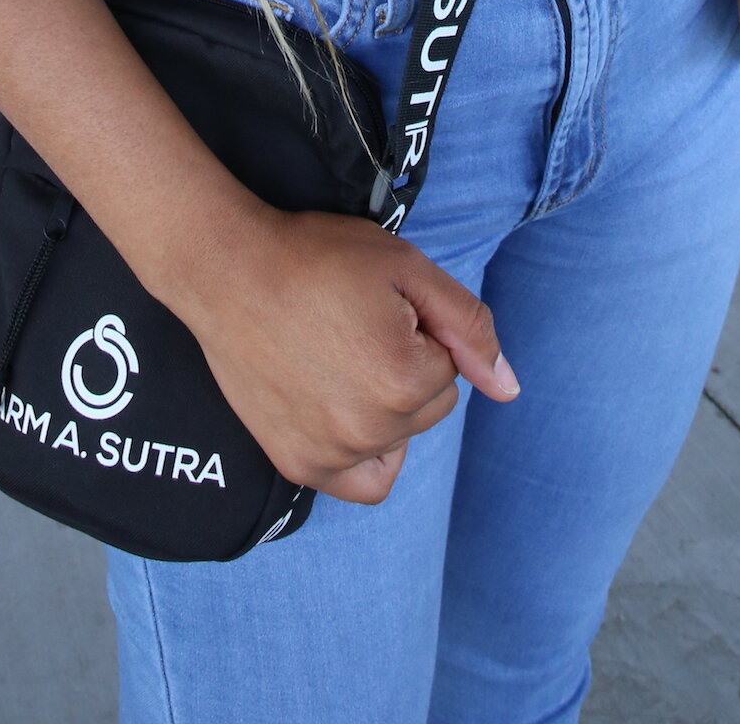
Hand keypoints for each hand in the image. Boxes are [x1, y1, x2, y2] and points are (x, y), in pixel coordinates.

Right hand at [185, 207, 517, 504]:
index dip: (420, 327)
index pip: (450, 365)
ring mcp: (331, 455)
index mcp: (405, 380)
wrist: (230, 270)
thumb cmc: (317, 258)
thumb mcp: (406, 267)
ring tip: (338, 357)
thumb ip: (468, 326)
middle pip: (429, 406)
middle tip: (356, 325)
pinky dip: (367, 452)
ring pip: (399, 436)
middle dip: (408, 367)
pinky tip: (345, 411)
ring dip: (385, 404)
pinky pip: (364, 480)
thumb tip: (509, 388)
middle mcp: (371, 430)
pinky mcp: (299, 465)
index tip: (377, 304)